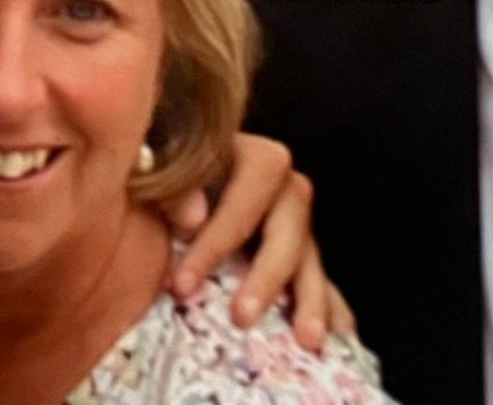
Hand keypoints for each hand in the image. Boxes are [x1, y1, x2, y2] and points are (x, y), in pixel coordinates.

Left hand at [161, 133, 356, 349]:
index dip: (220, 235)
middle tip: (243, 317)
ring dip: (311, 297)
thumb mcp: (153, 171)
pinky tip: (339, 336)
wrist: (168, 192)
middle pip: (291, 222)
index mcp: (245, 154)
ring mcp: (293, 222)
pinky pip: (323, 280)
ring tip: (307, 339)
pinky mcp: (299, 255)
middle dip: (269, 273)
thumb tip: (192, 216)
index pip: (249, 187)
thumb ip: (169, 185)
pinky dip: (331, 307)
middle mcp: (279, 186)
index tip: (184, 284)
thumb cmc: (157, 177)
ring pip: (311, 256)